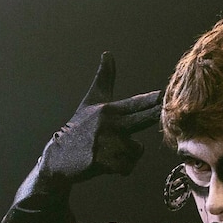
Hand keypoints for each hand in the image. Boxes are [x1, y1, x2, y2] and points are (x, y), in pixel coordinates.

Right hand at [40, 51, 161, 181]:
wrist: (58, 158)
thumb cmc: (80, 127)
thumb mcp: (91, 101)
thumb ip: (105, 79)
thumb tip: (108, 53)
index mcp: (108, 109)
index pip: (136, 103)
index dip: (152, 100)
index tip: (164, 94)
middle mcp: (108, 124)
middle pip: (143, 120)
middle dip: (156, 116)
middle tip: (164, 112)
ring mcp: (106, 143)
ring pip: (136, 150)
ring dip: (129, 155)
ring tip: (111, 152)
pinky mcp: (103, 162)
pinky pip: (128, 167)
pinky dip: (123, 169)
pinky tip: (108, 164)